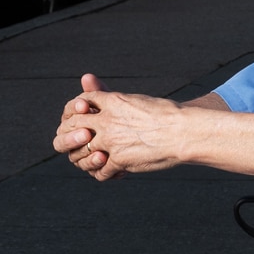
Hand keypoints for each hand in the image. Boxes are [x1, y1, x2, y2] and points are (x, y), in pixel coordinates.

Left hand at [55, 77, 253, 181]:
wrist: (185, 132)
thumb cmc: (166, 114)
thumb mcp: (134, 100)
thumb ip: (108, 95)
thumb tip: (87, 79)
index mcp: (111, 102)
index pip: (75, 105)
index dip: (71, 114)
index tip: (79, 121)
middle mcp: (106, 121)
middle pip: (70, 130)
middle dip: (68, 138)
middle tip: (78, 144)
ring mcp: (111, 142)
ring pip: (80, 155)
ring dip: (84, 161)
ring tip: (97, 161)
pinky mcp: (119, 161)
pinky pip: (100, 173)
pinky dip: (105, 175)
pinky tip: (115, 172)